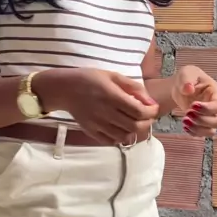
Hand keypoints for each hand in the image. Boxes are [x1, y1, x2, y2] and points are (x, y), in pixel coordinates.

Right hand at [39, 68, 159, 145]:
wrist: (64, 89)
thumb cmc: (90, 79)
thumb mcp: (113, 76)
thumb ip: (133, 87)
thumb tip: (150, 102)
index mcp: (112, 96)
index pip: (139, 111)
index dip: (151, 112)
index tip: (152, 108)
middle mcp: (106, 112)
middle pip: (135, 126)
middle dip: (146, 123)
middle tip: (147, 117)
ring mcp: (98, 124)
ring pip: (124, 136)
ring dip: (134, 131)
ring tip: (134, 123)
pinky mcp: (91, 131)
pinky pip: (110, 141)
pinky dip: (119, 138)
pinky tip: (120, 129)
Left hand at [171, 65, 216, 137]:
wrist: (180, 86)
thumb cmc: (187, 77)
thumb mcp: (186, 73)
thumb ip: (187, 79)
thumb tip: (189, 89)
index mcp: (216, 92)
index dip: (207, 109)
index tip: (192, 106)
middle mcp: (216, 106)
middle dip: (202, 120)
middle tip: (187, 113)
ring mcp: (210, 116)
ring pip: (212, 130)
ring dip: (198, 129)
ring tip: (184, 121)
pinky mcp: (203, 123)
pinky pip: (203, 134)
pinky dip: (194, 133)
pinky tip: (184, 126)